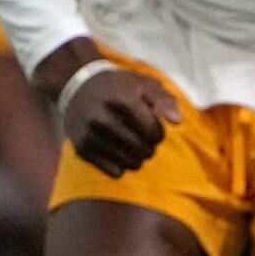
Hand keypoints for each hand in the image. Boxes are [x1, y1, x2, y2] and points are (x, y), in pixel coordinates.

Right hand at [35, 39, 181, 177]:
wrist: (77, 85)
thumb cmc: (118, 86)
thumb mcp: (144, 84)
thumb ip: (164, 100)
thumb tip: (177, 121)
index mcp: (121, 99)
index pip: (152, 132)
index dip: (158, 133)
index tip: (152, 126)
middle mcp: (102, 117)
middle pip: (142, 149)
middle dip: (149, 146)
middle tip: (143, 138)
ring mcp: (89, 135)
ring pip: (130, 163)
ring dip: (138, 158)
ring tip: (133, 144)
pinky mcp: (82, 149)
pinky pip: (115, 172)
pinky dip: (122, 165)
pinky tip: (118, 151)